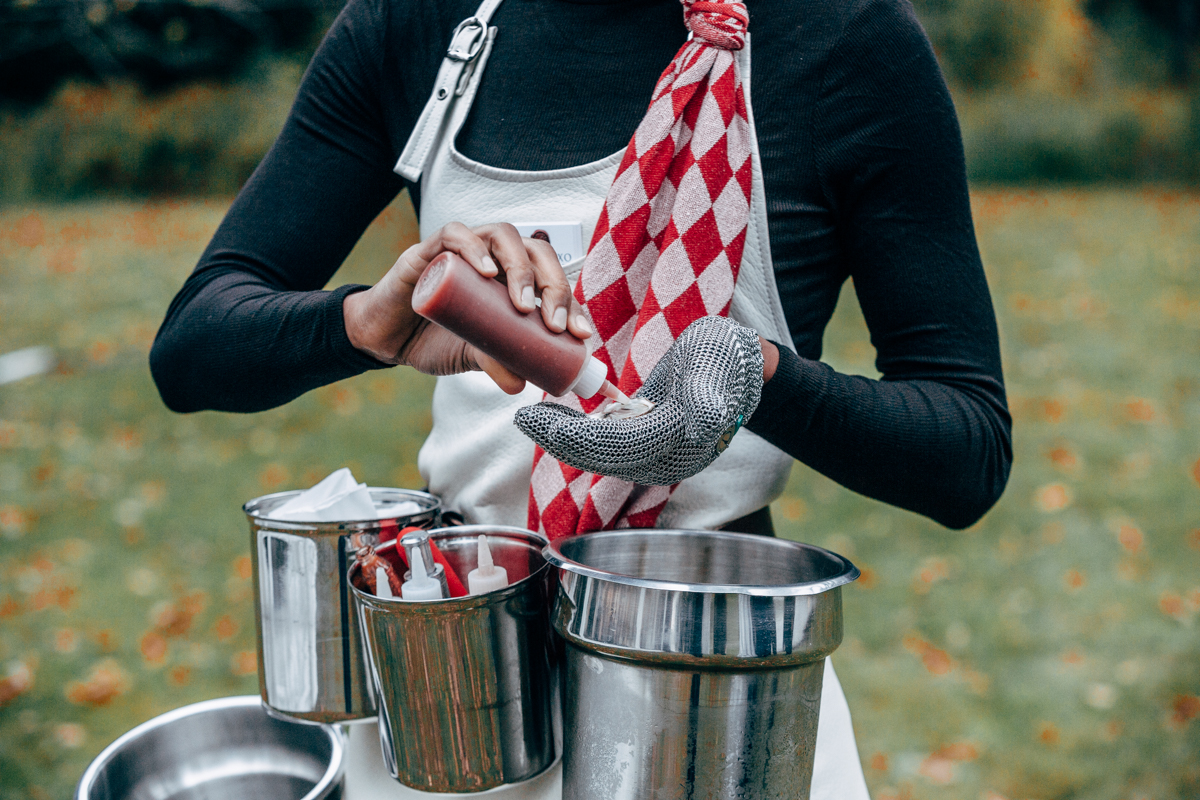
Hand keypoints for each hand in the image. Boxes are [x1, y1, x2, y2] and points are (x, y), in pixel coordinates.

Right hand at [343, 222, 593, 392]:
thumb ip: (497, 363)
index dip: (570, 302)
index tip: (580, 334)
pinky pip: (455, 234)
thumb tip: (521, 384)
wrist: (386, 339)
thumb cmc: (435, 339)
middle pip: (535, 251)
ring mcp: (463, 250)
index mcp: (511, 280)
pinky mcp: (430, 249)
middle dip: (553, 284)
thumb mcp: (473, 356)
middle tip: (554, 323)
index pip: (550, 278)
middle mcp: (493, 258)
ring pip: (502, 235)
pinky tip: (487, 272)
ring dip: (520, 268)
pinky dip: (475, 249)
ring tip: (522, 304)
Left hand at [514, 316, 764, 484]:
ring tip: (532, 417)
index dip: (574, 436)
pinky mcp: (648, 445)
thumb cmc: (725, 357)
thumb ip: (709, 394)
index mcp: (683, 439)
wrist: (739, 364)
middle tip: (524, 418)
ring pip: (601, 455)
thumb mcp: (719, 365)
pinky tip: (555, 417)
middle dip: (560, 440)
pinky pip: (606, 445)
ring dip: (564, 438)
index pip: (618, 445)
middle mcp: (668, 458)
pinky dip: (578, 434)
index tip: (537, 418)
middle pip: (603, 456)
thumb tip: (704, 422)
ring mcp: (658, 455)